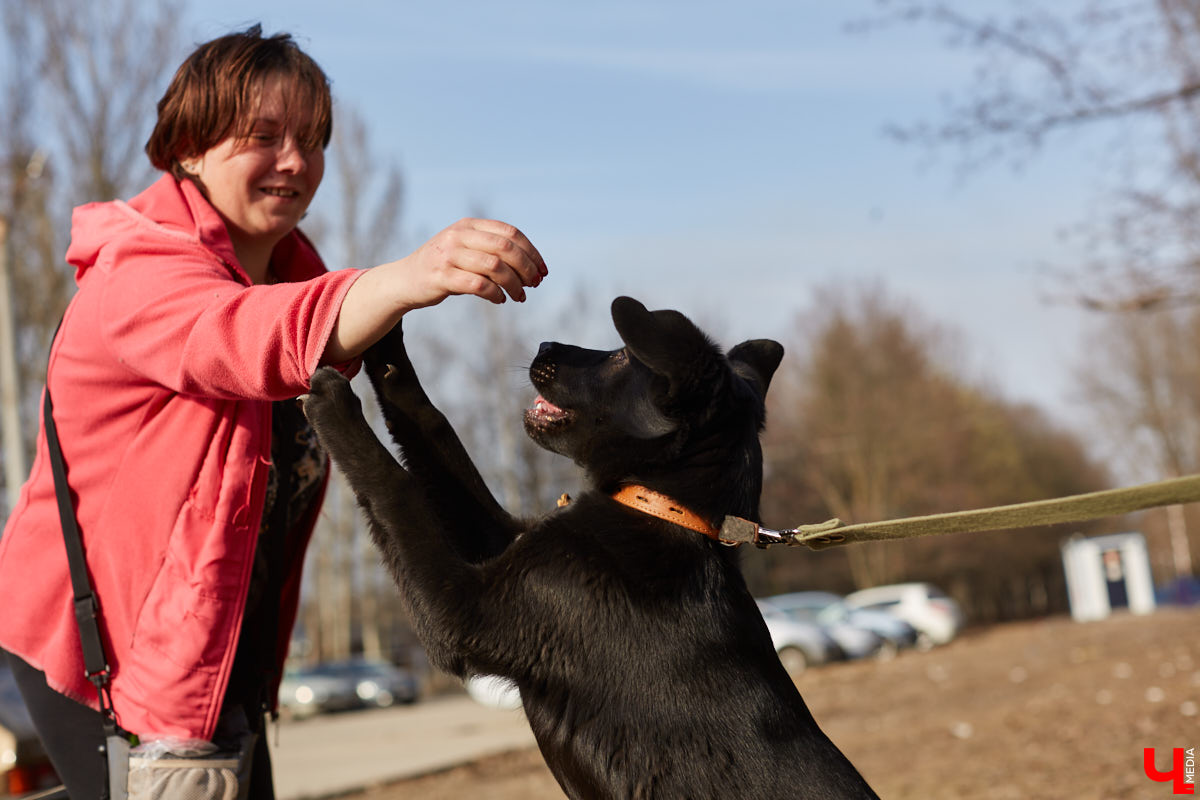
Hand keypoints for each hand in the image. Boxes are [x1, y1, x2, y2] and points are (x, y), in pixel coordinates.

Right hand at [323, 218, 547, 363]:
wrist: (404, 280)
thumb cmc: (443, 267)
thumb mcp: (466, 249)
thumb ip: (492, 250)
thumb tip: (532, 267)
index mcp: (469, 225)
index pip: (511, 233)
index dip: (532, 252)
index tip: (542, 271)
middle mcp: (459, 235)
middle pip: (506, 248)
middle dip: (526, 268)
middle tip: (534, 284)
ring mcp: (448, 255)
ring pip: (495, 266)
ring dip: (514, 284)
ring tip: (520, 296)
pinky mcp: (441, 276)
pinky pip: (478, 285)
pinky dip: (495, 294)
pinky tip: (500, 300)